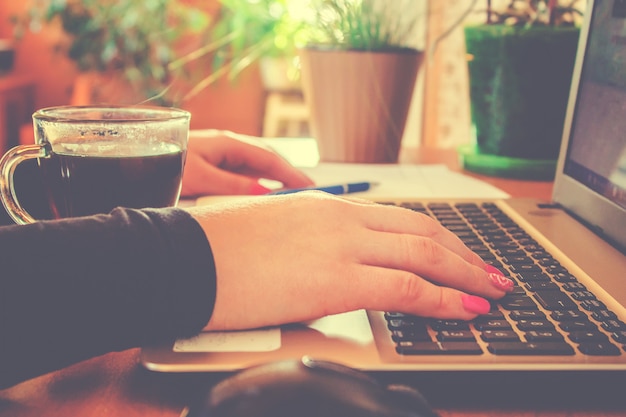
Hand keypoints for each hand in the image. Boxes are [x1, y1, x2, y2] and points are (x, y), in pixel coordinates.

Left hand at [181, 130, 313, 196]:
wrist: (140, 161)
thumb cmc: (168, 165)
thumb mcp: (201, 178)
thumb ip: (233, 185)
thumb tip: (264, 193)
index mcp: (228, 143)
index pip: (268, 158)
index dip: (290, 171)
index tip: (308, 185)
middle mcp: (229, 147)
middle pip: (267, 159)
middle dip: (288, 173)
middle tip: (310, 190)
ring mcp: (223, 156)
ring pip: (256, 168)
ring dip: (275, 180)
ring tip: (293, 195)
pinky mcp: (216, 166)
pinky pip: (244, 176)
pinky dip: (259, 185)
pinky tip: (265, 197)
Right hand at [186, 192, 513, 330]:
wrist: (181, 258)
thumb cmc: (214, 249)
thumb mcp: (271, 233)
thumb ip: (307, 243)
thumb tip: (323, 263)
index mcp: (324, 207)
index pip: (397, 217)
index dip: (435, 235)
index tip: (457, 252)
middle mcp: (340, 218)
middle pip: (422, 230)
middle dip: (464, 253)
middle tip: (490, 271)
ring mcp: (340, 245)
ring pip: (424, 253)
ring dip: (465, 274)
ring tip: (493, 291)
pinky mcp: (333, 279)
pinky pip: (405, 286)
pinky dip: (442, 298)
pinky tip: (463, 308)